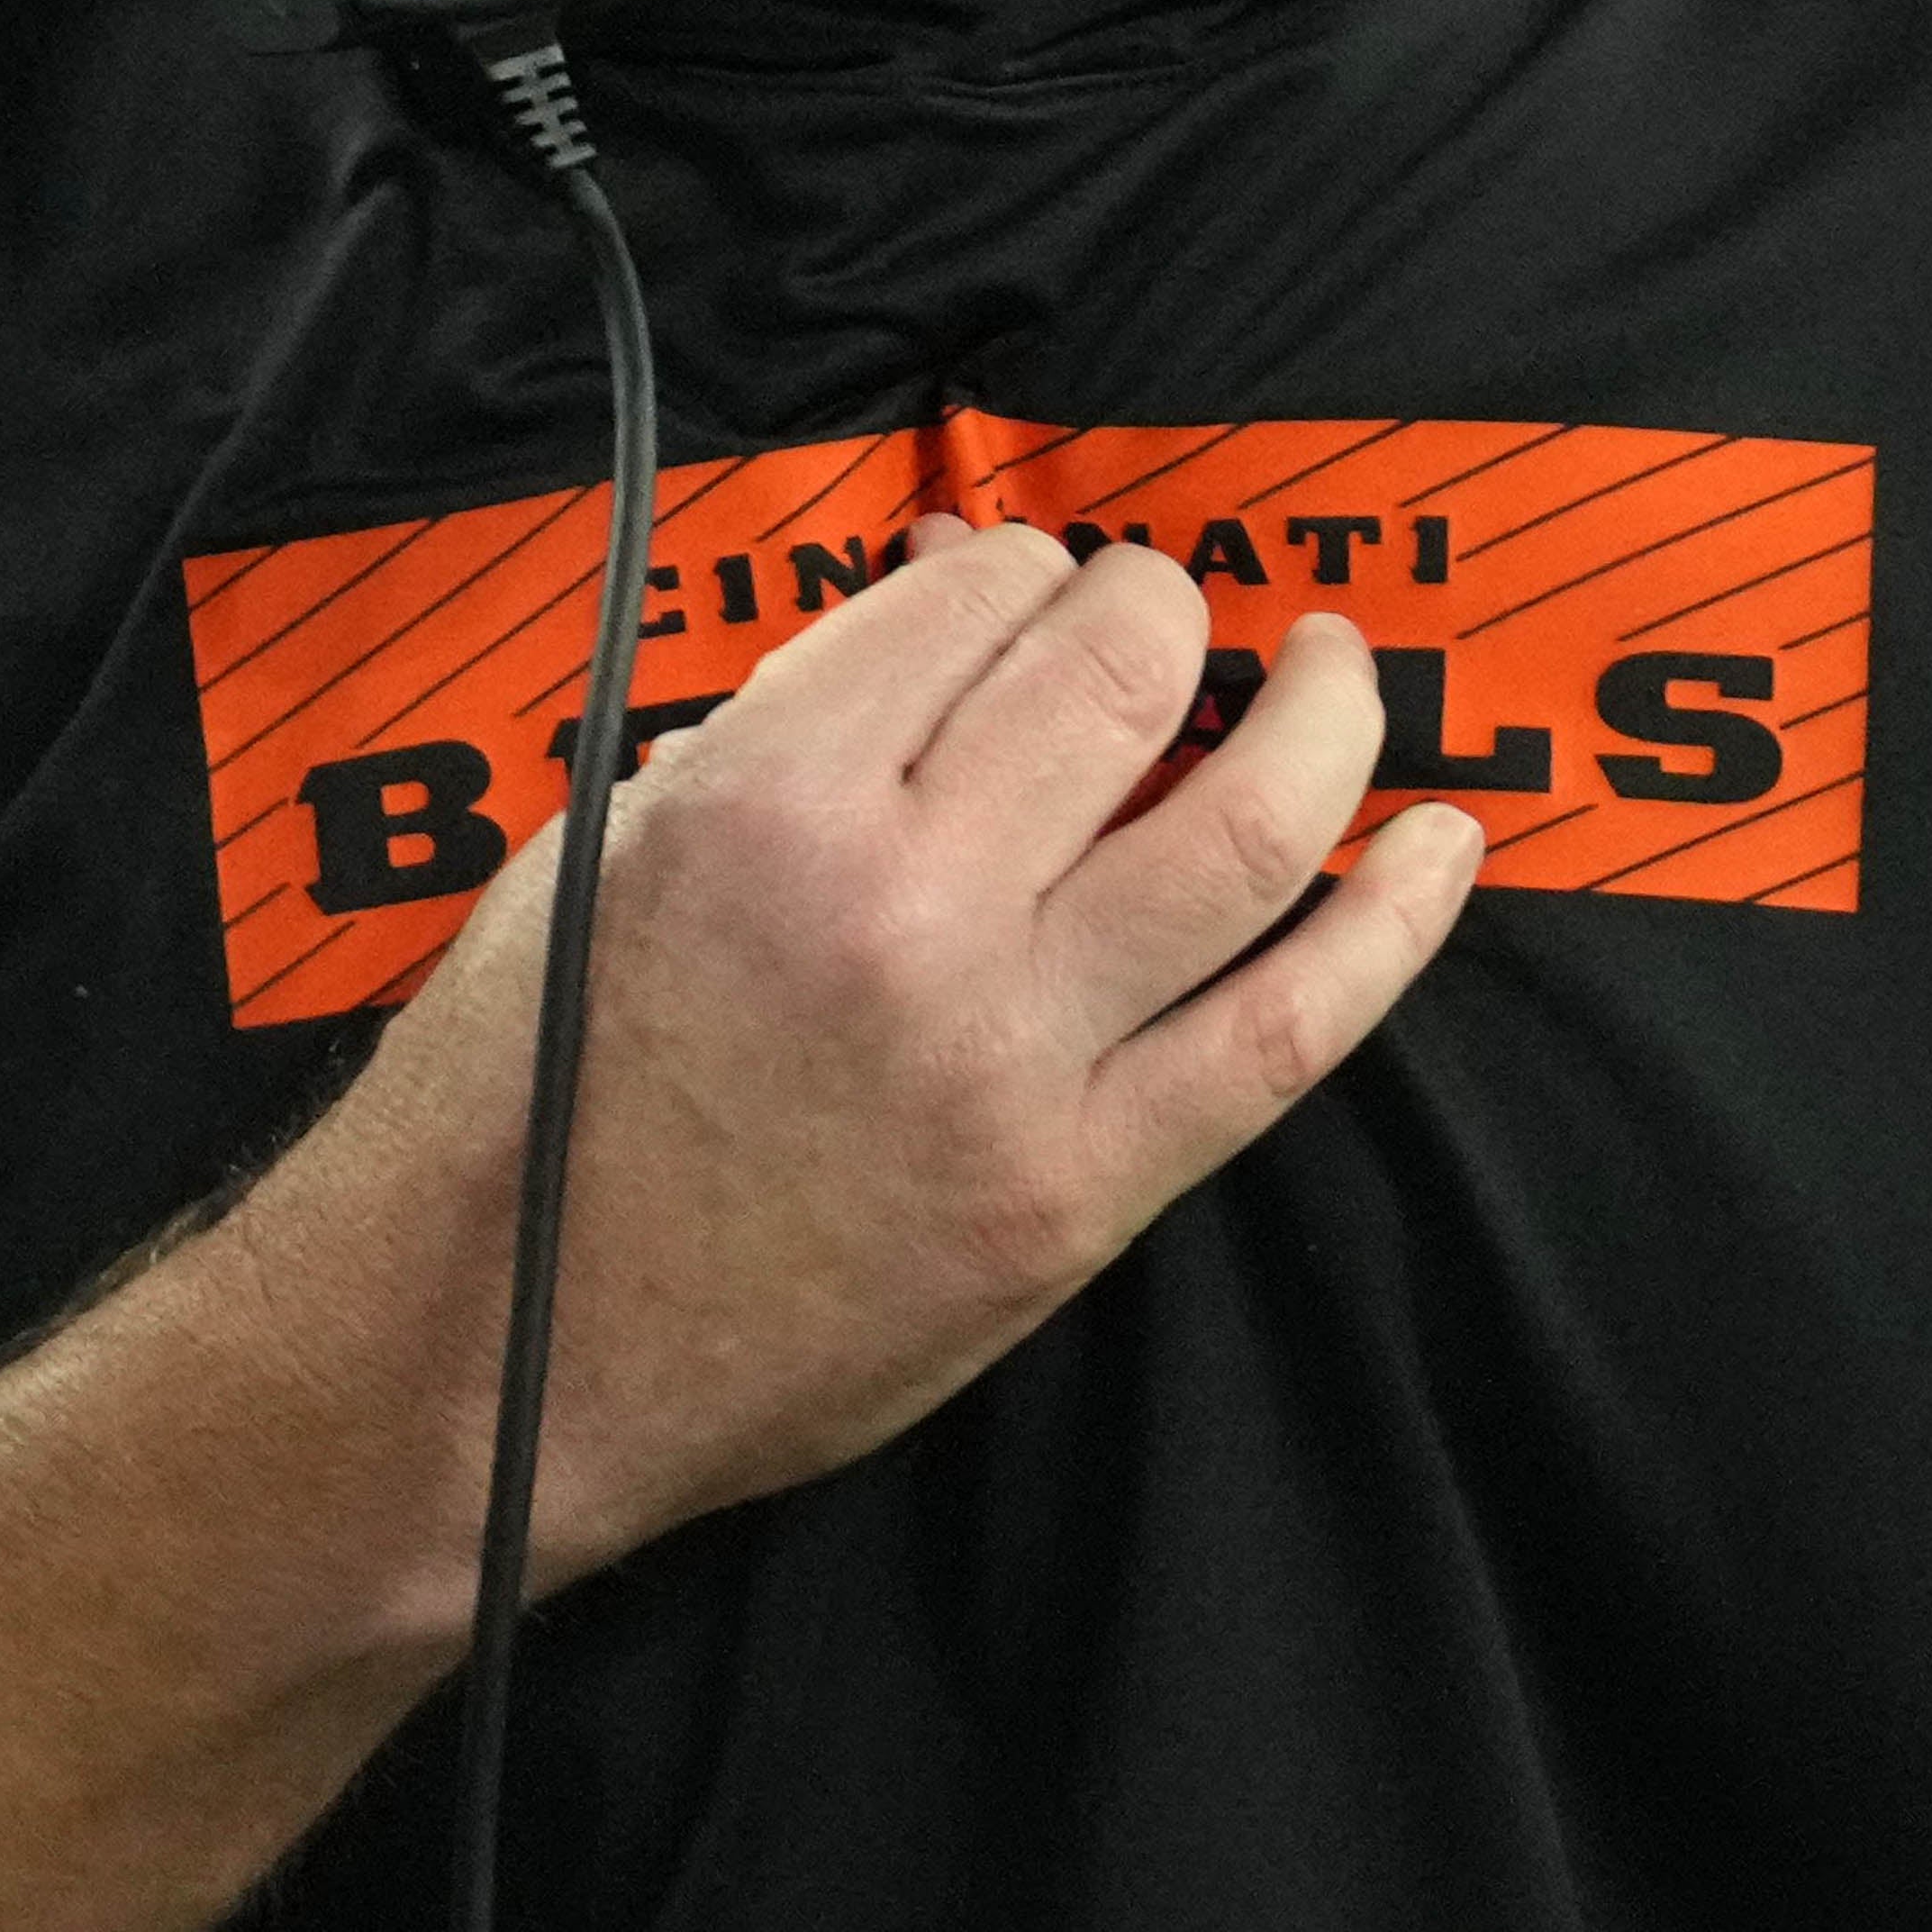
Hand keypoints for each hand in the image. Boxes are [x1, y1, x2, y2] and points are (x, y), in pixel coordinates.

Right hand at [286, 521, 1487, 1590]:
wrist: (491, 1362)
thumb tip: (927, 632)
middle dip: (1167, 613)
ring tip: (1336, 673)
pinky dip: (1390, 925)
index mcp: (768, 799)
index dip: (1024, 569)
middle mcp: (905, 906)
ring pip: (1246, 828)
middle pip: (1127, 674)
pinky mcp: (1074, 1197)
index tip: (1032, 596)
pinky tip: (1440, 844)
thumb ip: (772, 731)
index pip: (975, 594)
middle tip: (1169, 627)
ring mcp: (1007, 1060)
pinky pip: (1284, 1033)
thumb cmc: (522, 1098)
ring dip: (1323, 718)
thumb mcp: (602, 846)